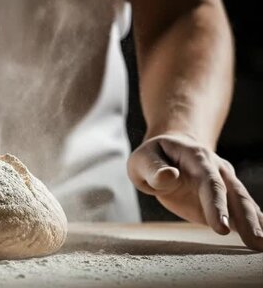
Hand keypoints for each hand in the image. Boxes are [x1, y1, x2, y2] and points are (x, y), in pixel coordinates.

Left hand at [128, 134, 262, 250]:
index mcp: (197, 158)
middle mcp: (217, 170)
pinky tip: (262, 238)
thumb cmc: (152, 157)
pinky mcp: (225, 199)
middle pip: (235, 194)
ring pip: (244, 204)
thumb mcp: (142, 160)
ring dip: (257, 224)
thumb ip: (153, 169)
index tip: (222, 227)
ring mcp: (224, 183)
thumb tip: (168, 177)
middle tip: (257, 242)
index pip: (210, 183)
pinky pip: (243, 211)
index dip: (217, 205)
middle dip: (247, 219)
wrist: (170, 150)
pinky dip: (256, 224)